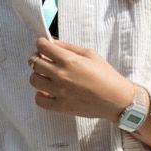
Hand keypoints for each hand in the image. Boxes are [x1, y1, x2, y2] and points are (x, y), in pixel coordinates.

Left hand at [28, 38, 145, 123]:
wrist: (116, 99)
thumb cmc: (106, 75)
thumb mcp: (90, 54)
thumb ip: (69, 47)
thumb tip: (52, 43)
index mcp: (68, 60)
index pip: (41, 47)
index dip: (41, 44)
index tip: (43, 46)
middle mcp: (61, 75)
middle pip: (34, 63)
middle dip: (37, 58)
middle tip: (44, 60)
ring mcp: (59, 92)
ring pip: (34, 80)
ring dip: (38, 76)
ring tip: (47, 76)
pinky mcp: (60, 106)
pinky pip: (39, 100)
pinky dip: (41, 95)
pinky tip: (49, 92)